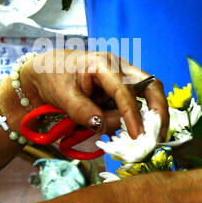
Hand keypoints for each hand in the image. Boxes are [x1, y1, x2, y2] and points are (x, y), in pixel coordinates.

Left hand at [19, 49, 167, 141]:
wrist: (42, 72)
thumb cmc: (51, 76)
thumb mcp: (61, 94)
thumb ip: (81, 110)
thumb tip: (100, 124)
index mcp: (103, 64)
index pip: (125, 90)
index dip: (133, 115)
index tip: (137, 136)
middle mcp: (119, 69)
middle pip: (151, 86)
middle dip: (158, 111)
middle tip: (158, 136)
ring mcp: (121, 80)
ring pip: (145, 98)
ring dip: (142, 120)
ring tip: (129, 138)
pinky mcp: (119, 92)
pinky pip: (133, 107)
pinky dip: (132, 121)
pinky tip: (124, 133)